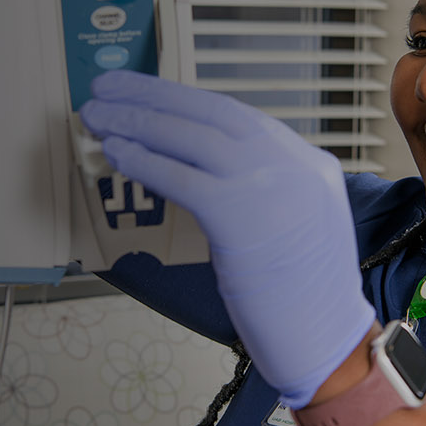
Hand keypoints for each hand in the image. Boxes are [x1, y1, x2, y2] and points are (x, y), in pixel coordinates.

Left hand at [80, 70, 375, 407]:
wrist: (328, 338)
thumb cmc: (307, 297)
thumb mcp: (304, 224)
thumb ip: (270, 190)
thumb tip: (210, 173)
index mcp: (308, 163)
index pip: (236, 116)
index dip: (184, 101)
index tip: (147, 94)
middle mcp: (291, 163)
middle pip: (211, 112)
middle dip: (152, 95)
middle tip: (107, 87)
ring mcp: (268, 185)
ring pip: (192, 136)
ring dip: (136, 121)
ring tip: (97, 116)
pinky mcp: (240, 215)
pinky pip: (181, 177)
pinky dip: (144, 161)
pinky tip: (116, 153)